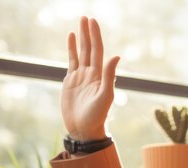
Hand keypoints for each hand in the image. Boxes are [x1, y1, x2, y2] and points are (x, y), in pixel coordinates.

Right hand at [61, 16, 119, 140]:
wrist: (84, 130)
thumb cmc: (97, 116)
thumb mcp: (105, 96)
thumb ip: (109, 76)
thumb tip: (116, 56)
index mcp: (100, 77)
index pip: (98, 52)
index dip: (96, 36)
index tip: (93, 22)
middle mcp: (92, 75)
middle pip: (90, 49)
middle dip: (88, 33)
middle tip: (86, 17)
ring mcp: (81, 77)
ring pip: (81, 53)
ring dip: (81, 38)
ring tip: (80, 23)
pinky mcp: (71, 81)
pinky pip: (72, 61)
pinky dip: (71, 49)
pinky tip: (71, 38)